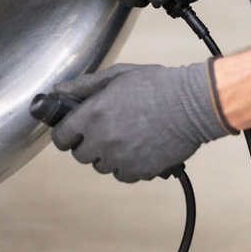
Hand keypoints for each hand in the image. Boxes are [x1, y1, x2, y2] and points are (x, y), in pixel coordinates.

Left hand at [48, 63, 238, 182]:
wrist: (192, 104)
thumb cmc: (155, 85)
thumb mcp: (117, 75)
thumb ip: (84, 86)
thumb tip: (58, 91)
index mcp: (92, 114)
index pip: (62, 137)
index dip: (65, 134)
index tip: (73, 131)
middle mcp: (102, 140)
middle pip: (80, 155)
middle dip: (87, 144)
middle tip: (103, 131)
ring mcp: (121, 159)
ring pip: (101, 166)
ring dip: (107, 156)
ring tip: (125, 138)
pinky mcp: (139, 171)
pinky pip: (123, 175)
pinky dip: (127, 166)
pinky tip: (137, 150)